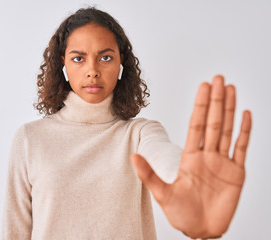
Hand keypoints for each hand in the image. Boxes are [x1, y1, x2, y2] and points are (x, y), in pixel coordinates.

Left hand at [131, 75, 251, 238]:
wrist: (200, 229)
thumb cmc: (181, 213)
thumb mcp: (162, 193)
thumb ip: (149, 174)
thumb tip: (133, 156)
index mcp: (190, 157)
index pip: (196, 125)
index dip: (200, 105)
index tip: (204, 87)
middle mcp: (207, 155)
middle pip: (212, 122)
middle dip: (216, 100)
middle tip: (219, 78)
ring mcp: (222, 163)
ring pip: (227, 130)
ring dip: (230, 109)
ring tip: (231, 89)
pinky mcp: (236, 174)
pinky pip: (241, 148)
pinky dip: (245, 132)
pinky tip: (246, 115)